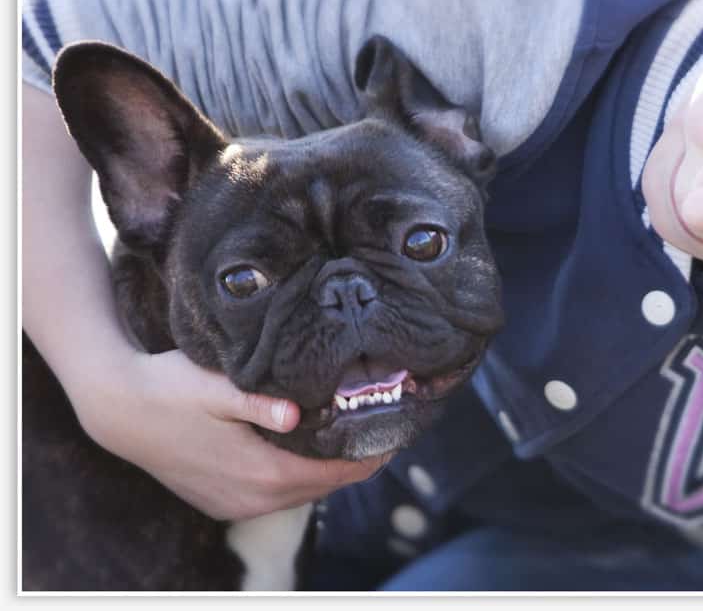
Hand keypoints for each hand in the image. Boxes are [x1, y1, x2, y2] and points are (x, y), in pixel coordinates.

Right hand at [70, 347, 391, 520]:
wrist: (117, 410)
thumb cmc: (169, 389)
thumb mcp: (215, 386)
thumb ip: (258, 402)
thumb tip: (296, 413)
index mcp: (260, 472)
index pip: (336, 474)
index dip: (370, 455)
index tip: (397, 432)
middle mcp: (252, 499)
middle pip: (325, 487)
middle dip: (357, 461)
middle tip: (383, 429)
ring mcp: (236, 505)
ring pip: (302, 493)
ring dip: (329, 470)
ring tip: (353, 437)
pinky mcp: (222, 502)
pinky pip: (277, 495)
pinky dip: (301, 477)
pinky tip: (309, 451)